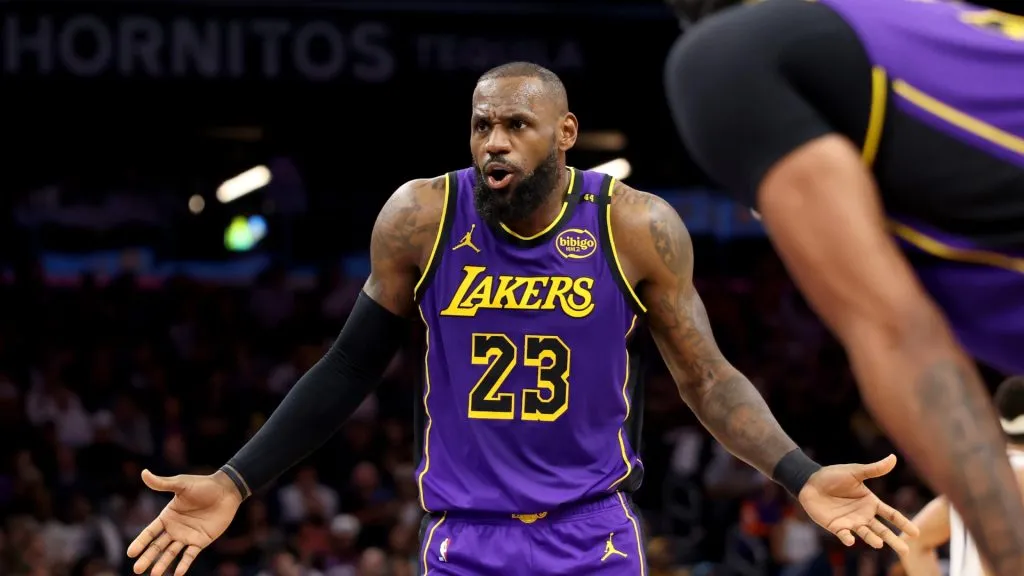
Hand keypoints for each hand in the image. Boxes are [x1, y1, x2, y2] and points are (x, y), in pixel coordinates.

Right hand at [127, 469, 243, 574]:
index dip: (140, 542)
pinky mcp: (201, 541)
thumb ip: (162, 483)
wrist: (227, 490)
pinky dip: (184, 565)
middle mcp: (175, 528)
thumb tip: (144, 473)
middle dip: (147, 557)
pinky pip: (190, 555)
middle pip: (158, 546)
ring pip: (171, 553)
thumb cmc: (203, 485)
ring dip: (163, 564)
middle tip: (137, 570)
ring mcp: (187, 536)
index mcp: (167, 516)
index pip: (150, 532)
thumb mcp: (181, 484)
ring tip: (154, 575)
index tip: (130, 553)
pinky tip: (177, 574)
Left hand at [798, 454, 920, 553]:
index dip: (903, 523)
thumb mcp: (855, 472)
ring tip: (879, 544)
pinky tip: (850, 540)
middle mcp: (863, 515)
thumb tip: (893, 458)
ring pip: (866, 534)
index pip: (891, 514)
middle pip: (882, 530)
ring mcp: (850, 522)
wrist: (810, 482)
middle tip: (905, 551)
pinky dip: (847, 538)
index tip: (915, 533)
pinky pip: (844, 535)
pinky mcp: (836, 527)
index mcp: (871, 502)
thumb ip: (874, 469)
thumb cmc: (833, 476)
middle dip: (893, 540)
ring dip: (872, 539)